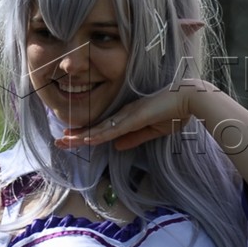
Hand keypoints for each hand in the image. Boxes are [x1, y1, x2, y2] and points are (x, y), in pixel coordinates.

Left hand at [58, 79, 209, 151]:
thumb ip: (134, 138)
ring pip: (100, 129)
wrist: (189, 98)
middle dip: (77, 135)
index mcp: (128, 117)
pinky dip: (98, 134)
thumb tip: (116, 147)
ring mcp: (127, 114)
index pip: (103, 128)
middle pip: (96, 128)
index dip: (86, 134)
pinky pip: (113, 129)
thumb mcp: (153, 131)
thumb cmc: (175, 111)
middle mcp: (123, 114)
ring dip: (81, 136)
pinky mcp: (134, 116)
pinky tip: (86, 139)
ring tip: (63, 141)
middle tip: (58, 141)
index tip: (71, 138)